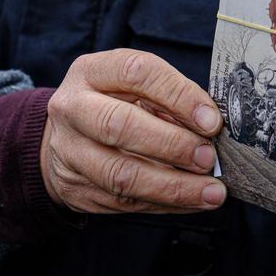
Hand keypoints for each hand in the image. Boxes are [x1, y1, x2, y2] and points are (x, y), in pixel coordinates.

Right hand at [40, 48, 225, 214]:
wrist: (64, 137)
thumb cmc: (111, 103)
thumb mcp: (132, 86)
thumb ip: (166, 99)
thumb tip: (210, 124)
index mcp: (91, 71)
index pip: (137, 73)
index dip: (178, 95)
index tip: (211, 120)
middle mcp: (73, 108)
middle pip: (121, 126)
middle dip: (172, 145)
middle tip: (208, 157)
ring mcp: (70, 152)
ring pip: (122, 175)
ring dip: (173, 186)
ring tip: (210, 191)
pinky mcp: (76, 189)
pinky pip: (126, 202)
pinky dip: (166, 203)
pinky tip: (193, 201)